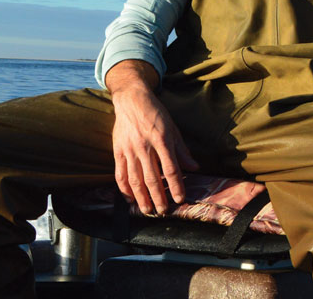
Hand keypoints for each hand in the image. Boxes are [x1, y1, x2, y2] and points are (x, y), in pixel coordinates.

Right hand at [106, 60, 197, 215]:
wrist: (132, 100)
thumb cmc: (156, 114)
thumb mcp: (173, 129)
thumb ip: (182, 151)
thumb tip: (194, 168)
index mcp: (162, 141)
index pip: (171, 169)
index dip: (175, 186)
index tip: (179, 199)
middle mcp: (145, 147)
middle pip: (152, 178)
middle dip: (158, 197)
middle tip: (163, 211)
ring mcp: (129, 150)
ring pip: (135, 179)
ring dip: (141, 197)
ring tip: (147, 210)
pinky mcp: (117, 151)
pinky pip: (120, 173)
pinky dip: (124, 188)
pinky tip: (129, 199)